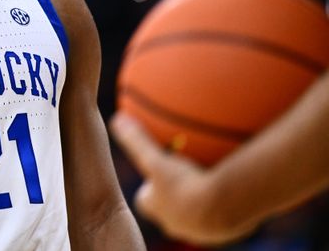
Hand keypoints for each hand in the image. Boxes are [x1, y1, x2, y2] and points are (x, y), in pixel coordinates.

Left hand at [108, 113, 258, 245]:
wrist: (225, 209)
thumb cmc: (185, 185)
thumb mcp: (156, 160)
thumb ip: (136, 141)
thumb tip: (117, 119)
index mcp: (157, 208)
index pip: (145, 200)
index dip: (148, 187)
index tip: (154, 172)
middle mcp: (176, 224)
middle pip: (170, 207)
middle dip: (175, 192)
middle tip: (183, 173)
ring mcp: (200, 230)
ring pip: (197, 212)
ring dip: (200, 197)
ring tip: (209, 177)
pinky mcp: (223, 231)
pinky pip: (221, 214)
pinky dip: (223, 201)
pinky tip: (233, 185)